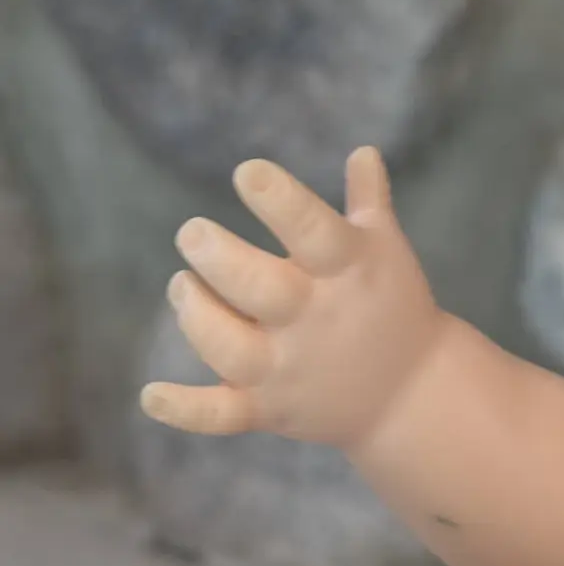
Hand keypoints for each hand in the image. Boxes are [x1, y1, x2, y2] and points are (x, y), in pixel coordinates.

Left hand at [140, 147, 445, 447]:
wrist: (410, 390)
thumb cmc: (393, 303)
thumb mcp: (388, 247)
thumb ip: (370, 199)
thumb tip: (363, 149)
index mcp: (350, 271)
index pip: (314, 232)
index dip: (280, 201)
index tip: (247, 172)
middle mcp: (318, 319)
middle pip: (261, 290)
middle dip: (218, 260)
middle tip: (191, 232)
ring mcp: (292, 368)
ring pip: (232, 349)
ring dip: (196, 317)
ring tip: (180, 285)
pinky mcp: (272, 407)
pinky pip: (225, 416)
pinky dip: (186, 411)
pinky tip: (151, 395)